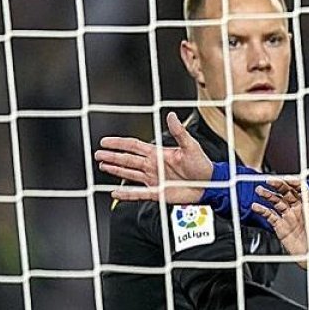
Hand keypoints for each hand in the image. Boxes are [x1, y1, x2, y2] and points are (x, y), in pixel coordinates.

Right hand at [95, 112, 212, 203]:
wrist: (211, 185)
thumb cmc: (203, 166)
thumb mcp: (191, 146)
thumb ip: (179, 132)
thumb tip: (171, 116)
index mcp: (159, 153)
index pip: (134, 146)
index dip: (119, 143)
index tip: (105, 141)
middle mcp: (154, 166)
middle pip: (127, 160)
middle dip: (112, 156)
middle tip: (97, 154)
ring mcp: (154, 179)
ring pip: (129, 174)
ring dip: (115, 170)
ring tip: (102, 166)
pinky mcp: (157, 193)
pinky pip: (138, 193)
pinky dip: (126, 193)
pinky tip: (115, 192)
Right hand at [250, 180, 308, 275]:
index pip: (301, 190)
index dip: (294, 183)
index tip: (287, 179)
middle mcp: (299, 210)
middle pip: (287, 193)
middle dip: (279, 185)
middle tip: (270, 181)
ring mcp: (289, 218)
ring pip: (277, 202)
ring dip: (269, 195)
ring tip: (260, 190)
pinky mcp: (281, 228)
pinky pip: (271, 216)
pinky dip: (263, 211)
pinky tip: (256, 206)